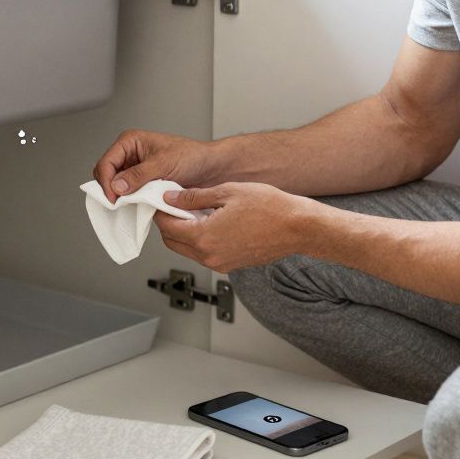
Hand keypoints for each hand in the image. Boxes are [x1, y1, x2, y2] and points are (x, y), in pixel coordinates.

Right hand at [92, 129, 219, 203]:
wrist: (211, 169)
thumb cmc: (192, 157)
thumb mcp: (164, 163)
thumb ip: (139, 175)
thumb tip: (117, 186)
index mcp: (130, 142)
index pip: (106, 162)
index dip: (106, 182)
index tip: (113, 199)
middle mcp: (130, 155)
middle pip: (107, 175)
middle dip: (111, 189)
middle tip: (119, 204)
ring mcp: (136, 171)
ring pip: (116, 187)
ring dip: (122, 197)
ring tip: (131, 204)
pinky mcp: (143, 185)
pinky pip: (129, 195)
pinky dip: (131, 202)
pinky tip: (138, 206)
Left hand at [153, 182, 316, 273]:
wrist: (298, 227)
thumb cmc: (270, 208)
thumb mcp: (227, 192)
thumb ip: (194, 197)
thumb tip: (171, 199)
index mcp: (204, 238)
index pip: (167, 227)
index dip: (161, 211)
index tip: (162, 199)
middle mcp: (209, 256)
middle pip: (173, 242)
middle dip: (169, 223)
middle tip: (176, 204)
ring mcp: (221, 264)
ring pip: (189, 249)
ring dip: (185, 232)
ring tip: (197, 211)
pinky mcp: (231, 265)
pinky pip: (206, 254)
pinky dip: (201, 239)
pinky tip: (212, 222)